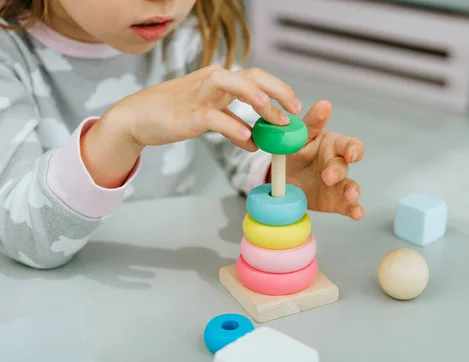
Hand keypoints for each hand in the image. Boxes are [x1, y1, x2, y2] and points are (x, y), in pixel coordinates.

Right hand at [107, 65, 301, 150]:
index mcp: (219, 80)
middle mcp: (212, 81)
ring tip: (276, 117)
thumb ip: (231, 124)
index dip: (278, 90)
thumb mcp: (208, 117)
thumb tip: (254, 140)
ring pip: (233, 84)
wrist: (136, 118)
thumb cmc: (172, 114)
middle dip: (277, 90)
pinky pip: (214, 117)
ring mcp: (199, 95)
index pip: (256, 77)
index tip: (294, 108)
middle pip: (251, 76)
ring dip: (257, 98)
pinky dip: (233, 127)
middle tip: (294, 110)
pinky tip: (248, 139)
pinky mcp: (188, 114)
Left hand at [285, 100, 363, 219]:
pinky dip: (354, 210)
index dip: (353, 149)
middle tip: (328, 176)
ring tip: (352, 196)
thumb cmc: (294, 152)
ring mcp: (338, 185)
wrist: (282, 179)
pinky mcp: (336, 201)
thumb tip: (325, 104)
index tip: (351, 154)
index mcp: (332, 146)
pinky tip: (357, 213)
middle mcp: (338, 165)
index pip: (349, 145)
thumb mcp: (299, 136)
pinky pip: (347, 206)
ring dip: (354, 191)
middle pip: (345, 166)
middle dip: (339, 171)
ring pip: (351, 187)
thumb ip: (312, 122)